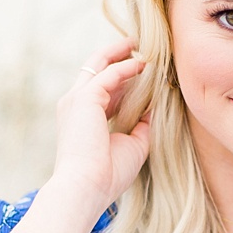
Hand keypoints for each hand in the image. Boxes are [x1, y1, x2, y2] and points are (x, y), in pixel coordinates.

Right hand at [50, 40, 150, 214]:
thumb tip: (157, 108)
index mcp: (82, 117)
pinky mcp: (84, 99)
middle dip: (116, 55)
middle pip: (95, 68)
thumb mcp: (133, 144)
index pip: (101, 88)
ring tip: (143, 47)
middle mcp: (74, 104)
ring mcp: (76, 99)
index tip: (142, 70)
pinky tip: (144, 65)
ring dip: (122, 55)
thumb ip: (143, 125)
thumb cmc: (107, 174)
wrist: (87, 186)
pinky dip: (126, 67)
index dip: (122, 78)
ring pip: (99, 64)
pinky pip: (108, 73)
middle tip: (137, 46)